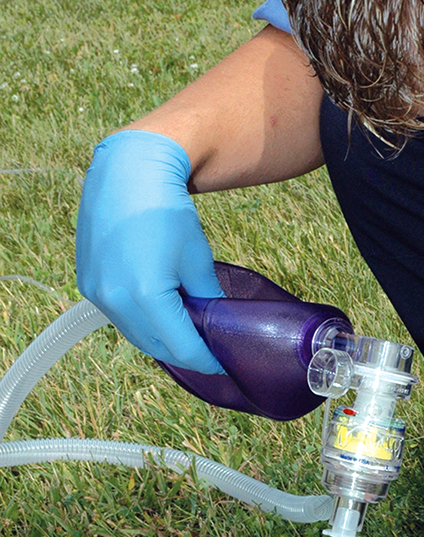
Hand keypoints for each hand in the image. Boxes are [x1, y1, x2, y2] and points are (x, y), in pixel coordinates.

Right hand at [76, 130, 224, 372]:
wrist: (127, 173)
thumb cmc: (167, 211)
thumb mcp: (198, 259)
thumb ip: (207, 299)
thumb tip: (215, 325)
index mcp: (147, 295)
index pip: (182, 347)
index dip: (206, 360)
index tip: (223, 363)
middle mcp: (115, 299)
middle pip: (157, 347)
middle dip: (185, 353)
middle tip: (208, 352)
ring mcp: (97, 293)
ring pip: (136, 335)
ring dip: (162, 340)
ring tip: (186, 334)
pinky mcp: (88, 284)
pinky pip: (120, 317)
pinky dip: (142, 322)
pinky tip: (160, 315)